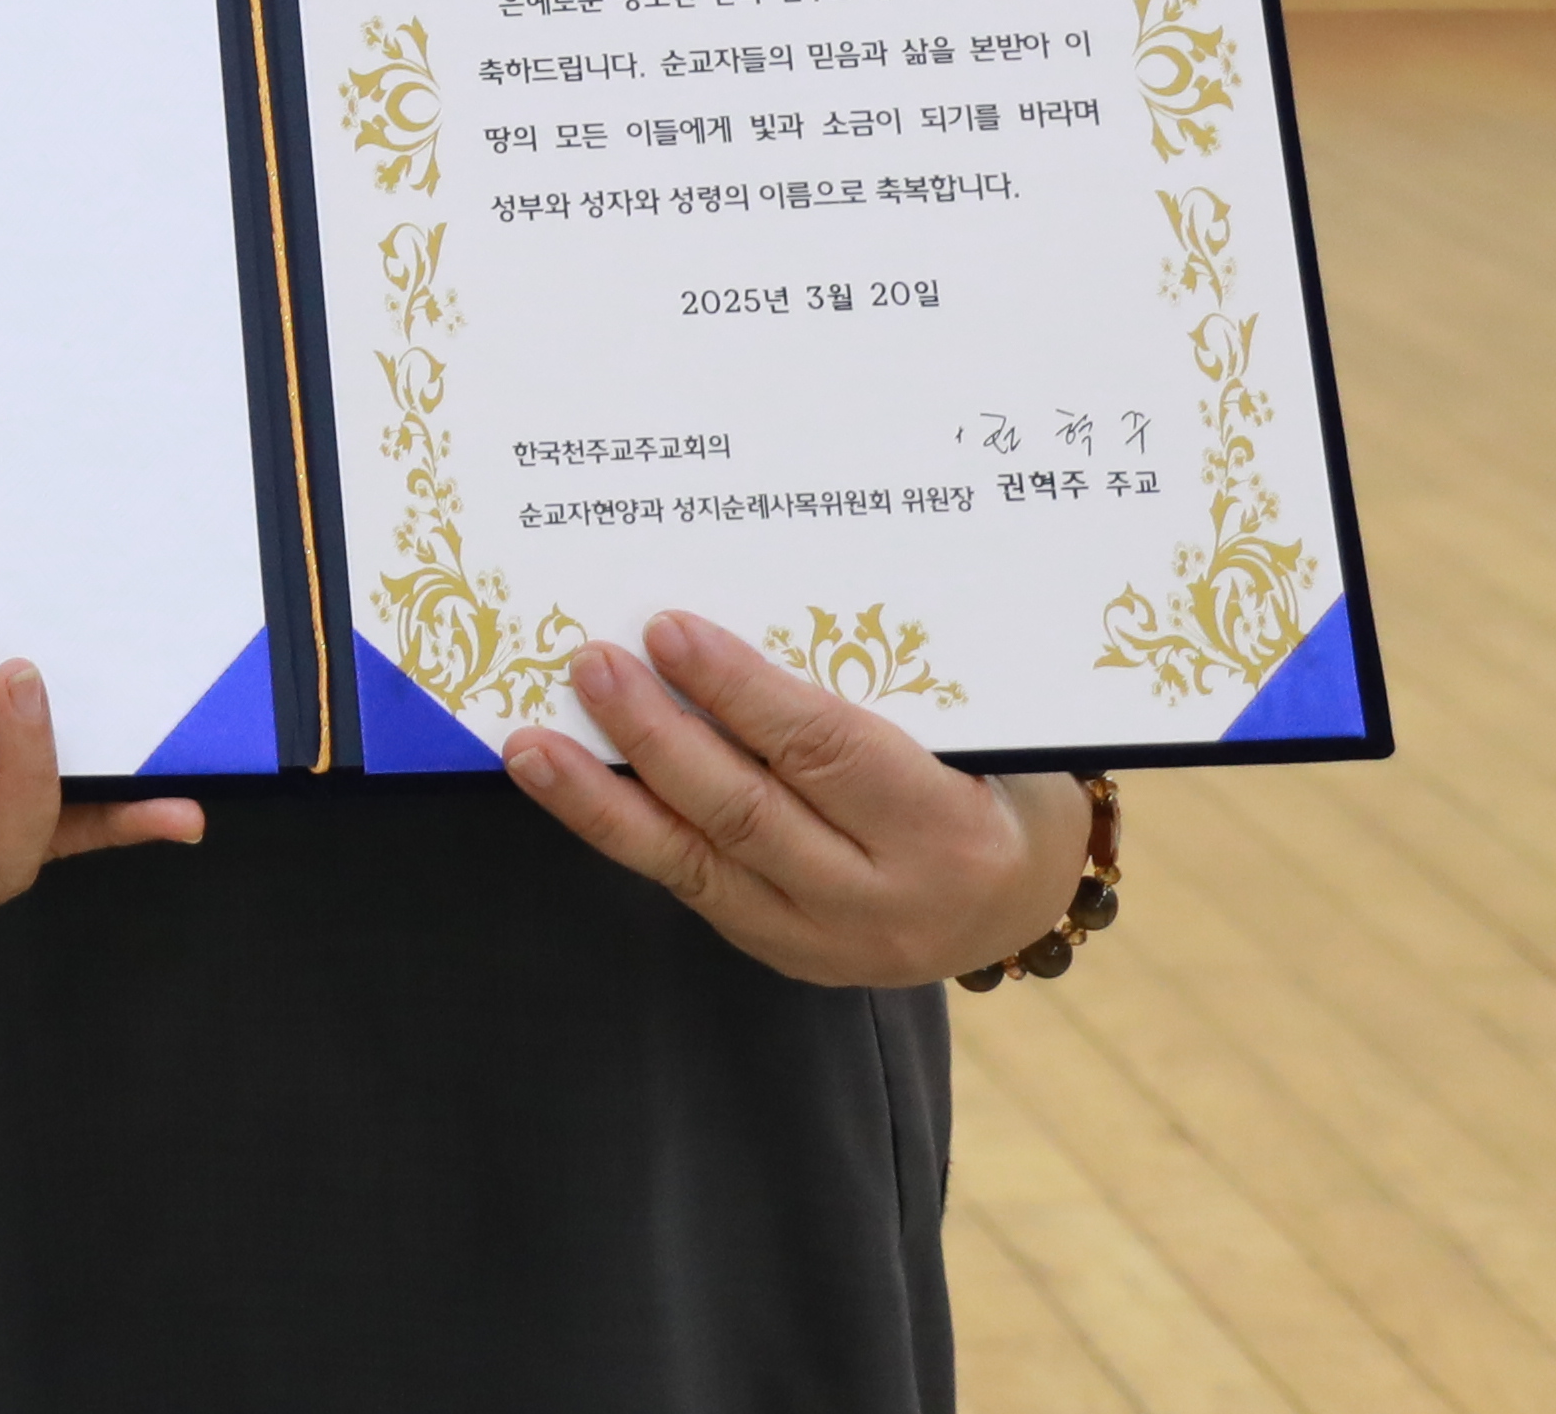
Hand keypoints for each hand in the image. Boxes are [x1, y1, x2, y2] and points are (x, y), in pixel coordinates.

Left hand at [501, 609, 1091, 989]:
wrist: (1024, 901)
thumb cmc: (1001, 782)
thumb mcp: (981, 731)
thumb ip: (881, 684)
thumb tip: (753, 600)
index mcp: (948, 833)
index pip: (827, 754)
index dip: (741, 693)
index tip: (670, 630)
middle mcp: (885, 902)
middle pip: (747, 814)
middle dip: (656, 738)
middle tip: (589, 664)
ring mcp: (829, 943)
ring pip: (698, 867)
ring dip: (604, 802)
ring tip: (532, 746)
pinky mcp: (784, 955)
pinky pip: (695, 889)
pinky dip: (630, 835)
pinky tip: (574, 790)